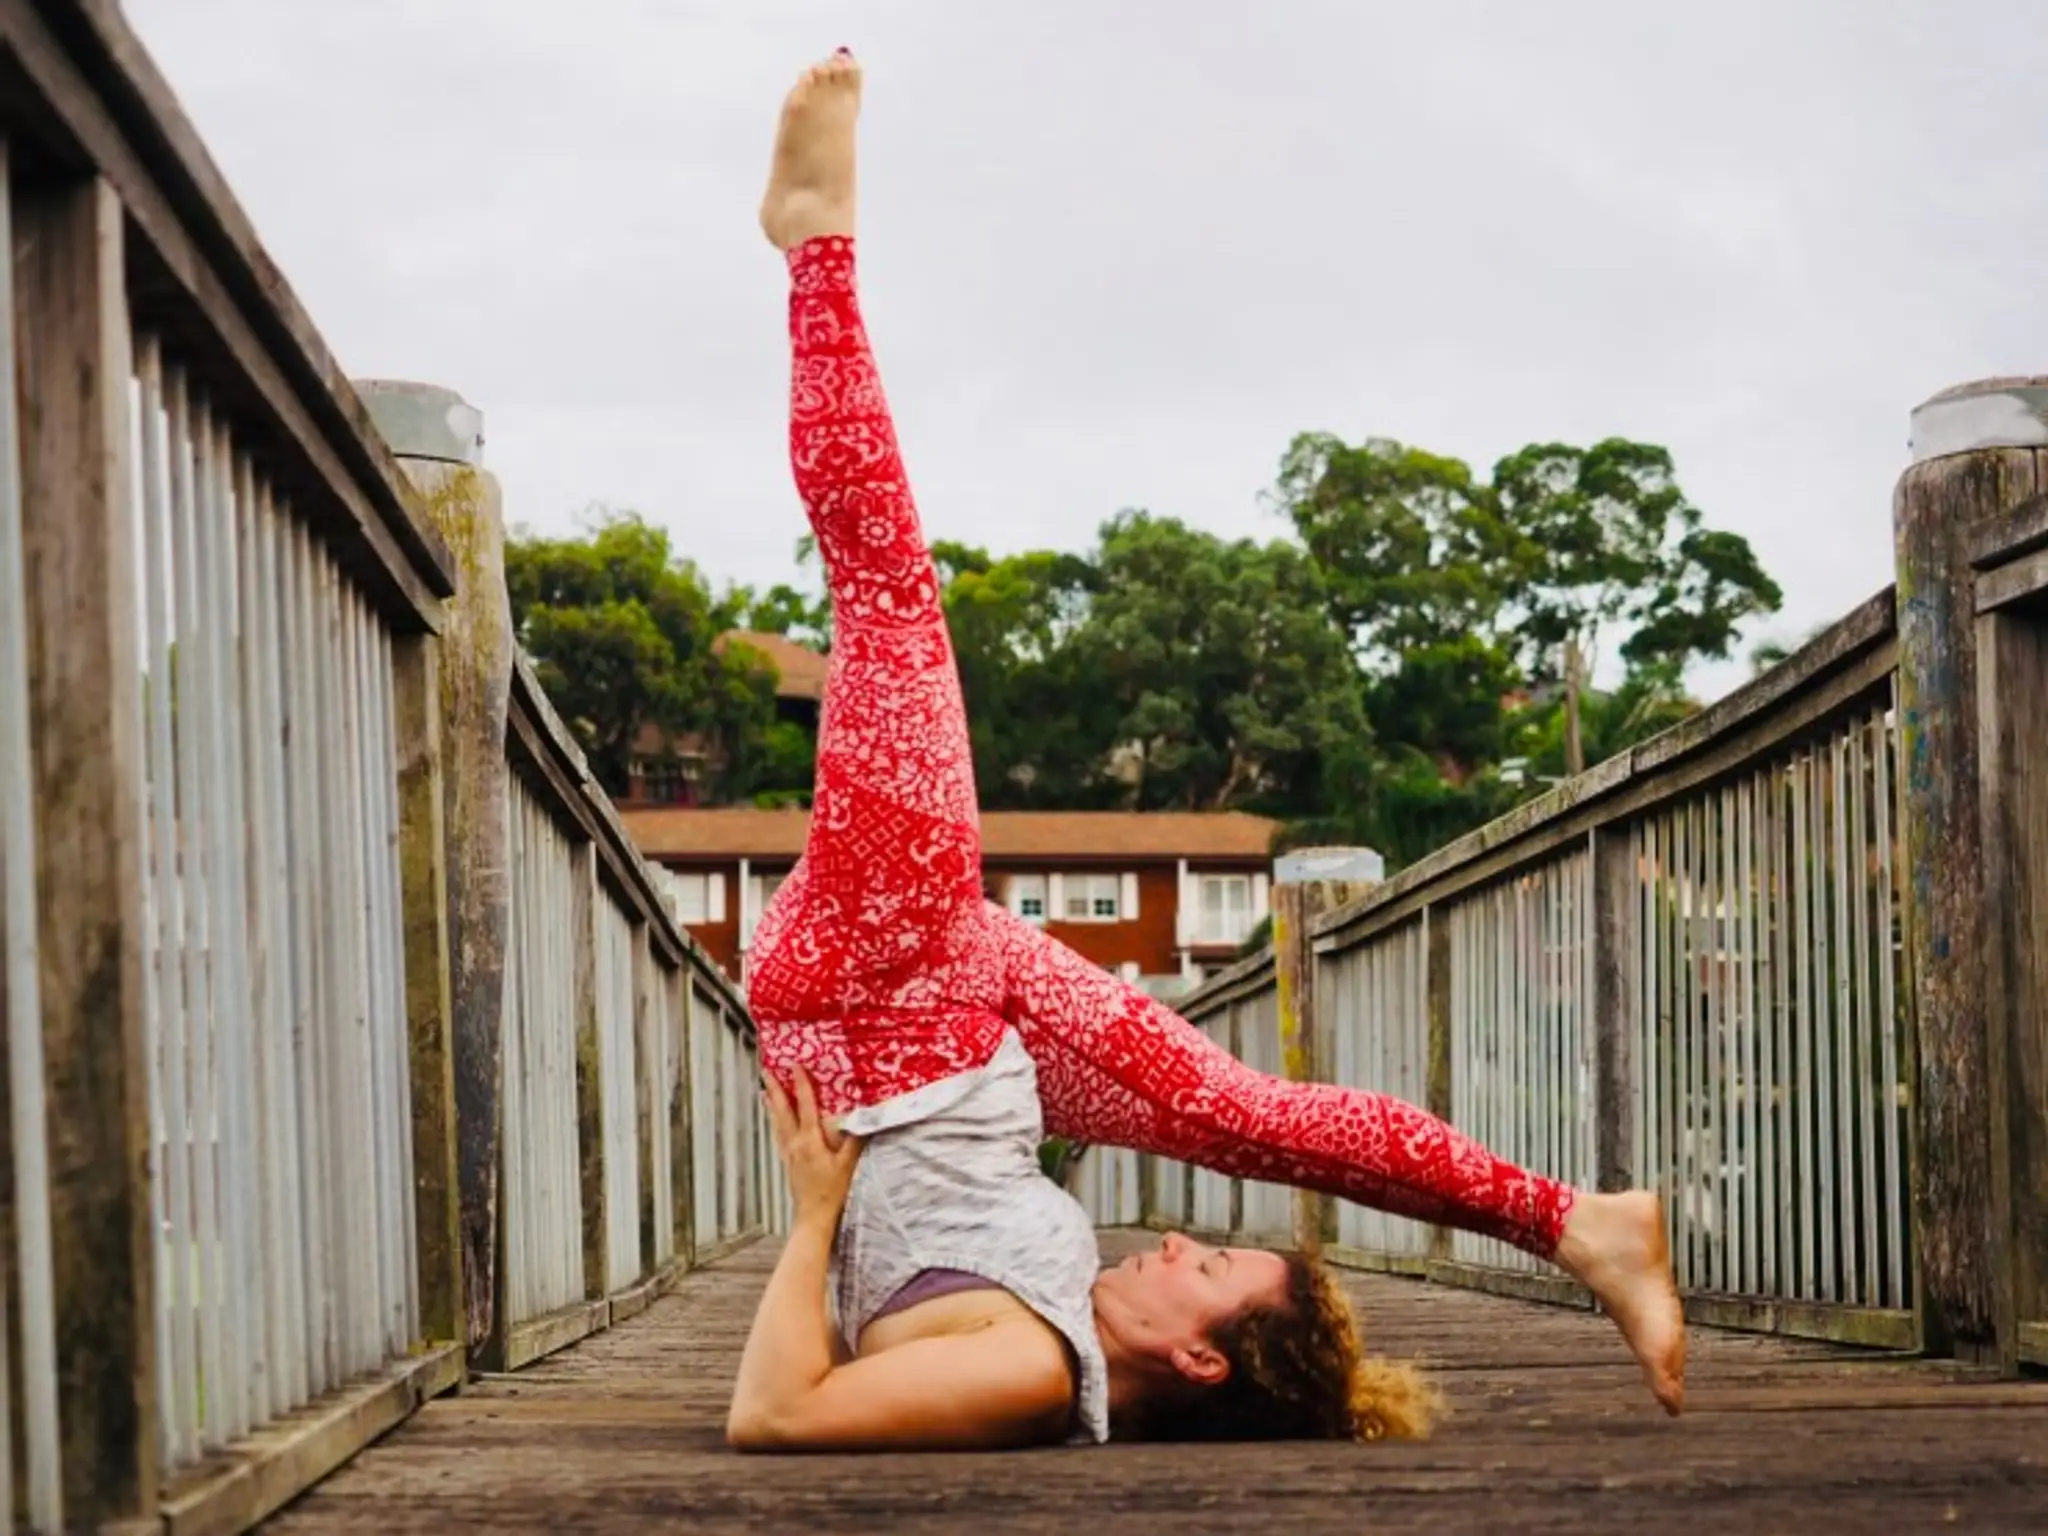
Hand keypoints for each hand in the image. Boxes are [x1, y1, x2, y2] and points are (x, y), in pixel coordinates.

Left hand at [763, 1064, 863, 1227]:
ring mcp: (789, 1153)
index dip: (801, 1084)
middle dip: (776, 1089)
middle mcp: (795, 1144)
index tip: (795, 1066)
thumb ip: (855, 1139)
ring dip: (772, 1104)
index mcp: (810, 1140)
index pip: (805, 1105)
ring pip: (777, 1122)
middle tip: (766, 1071)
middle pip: (783, 1111)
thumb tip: (862, 1117)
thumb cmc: (832, 1192)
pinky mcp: (788, 1162)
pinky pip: (778, 1135)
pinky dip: (775, 1122)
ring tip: (765, 1090)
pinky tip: (775, 1122)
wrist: (813, 1216)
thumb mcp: (848, 1165)